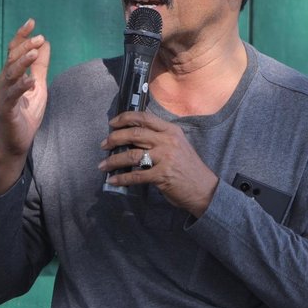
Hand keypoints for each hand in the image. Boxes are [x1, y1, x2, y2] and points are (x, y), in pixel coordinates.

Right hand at [0, 19, 49, 193]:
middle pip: (12, 58)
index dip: (21, 36)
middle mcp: (3, 81)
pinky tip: (31, 81)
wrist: (17, 141)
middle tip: (39, 38)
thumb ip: (40, 66)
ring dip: (22, 63)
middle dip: (25, 47)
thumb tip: (45, 43)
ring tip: (34, 53)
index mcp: (10, 74)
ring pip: (10, 74)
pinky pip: (12, 96)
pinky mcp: (5, 109)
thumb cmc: (25, 112)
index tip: (31, 22)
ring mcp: (3, 94)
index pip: (14, 50)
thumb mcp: (38, 86)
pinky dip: (21, 87)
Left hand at [99, 112, 219, 215]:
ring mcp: (165, 158)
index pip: (144, 118)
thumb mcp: (178, 145)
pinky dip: (121, 178)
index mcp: (171, 131)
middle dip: (114, 138)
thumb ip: (160, 139)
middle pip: (134, 134)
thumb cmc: (189, 168)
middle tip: (104, 144)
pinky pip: (136, 176)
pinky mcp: (162, 176)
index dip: (125, 118)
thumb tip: (133, 138)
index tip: (112, 123)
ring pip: (131, 155)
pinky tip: (113, 180)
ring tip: (103, 165)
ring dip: (113, 160)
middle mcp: (167, 141)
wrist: (204, 189)